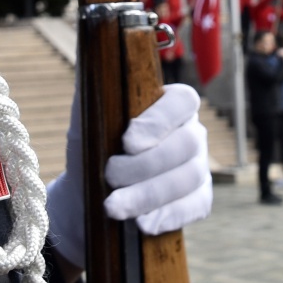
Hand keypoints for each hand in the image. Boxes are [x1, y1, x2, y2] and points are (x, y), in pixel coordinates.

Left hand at [46, 83, 213, 266]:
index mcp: (168, 106)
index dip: (160, 120)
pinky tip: (143, 223)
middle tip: (110, 176)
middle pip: (187, 144)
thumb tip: (93, 59)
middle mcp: (190, 132)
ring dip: (148, 194)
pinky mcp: (198, 199)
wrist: (87, 204)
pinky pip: (196, 206)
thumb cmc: (89, 155)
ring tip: (114, 206)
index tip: (127, 141)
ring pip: (189, 177)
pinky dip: (168, 215)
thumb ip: (91, 90)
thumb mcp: (85, 122)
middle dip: (145, 165)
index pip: (183, 101)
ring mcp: (198, 167)